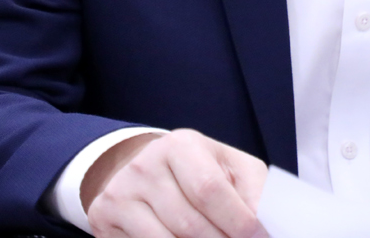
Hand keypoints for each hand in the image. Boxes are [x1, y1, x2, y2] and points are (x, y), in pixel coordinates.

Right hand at [83, 128, 268, 237]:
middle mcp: (145, 166)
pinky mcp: (104, 217)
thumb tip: (264, 224)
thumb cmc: (196, 171)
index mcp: (181, 146)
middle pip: (189, 223)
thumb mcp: (228, 167)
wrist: (141, 167)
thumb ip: (252, 190)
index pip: (210, 191)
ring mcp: (120, 193)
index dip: (238, 223)